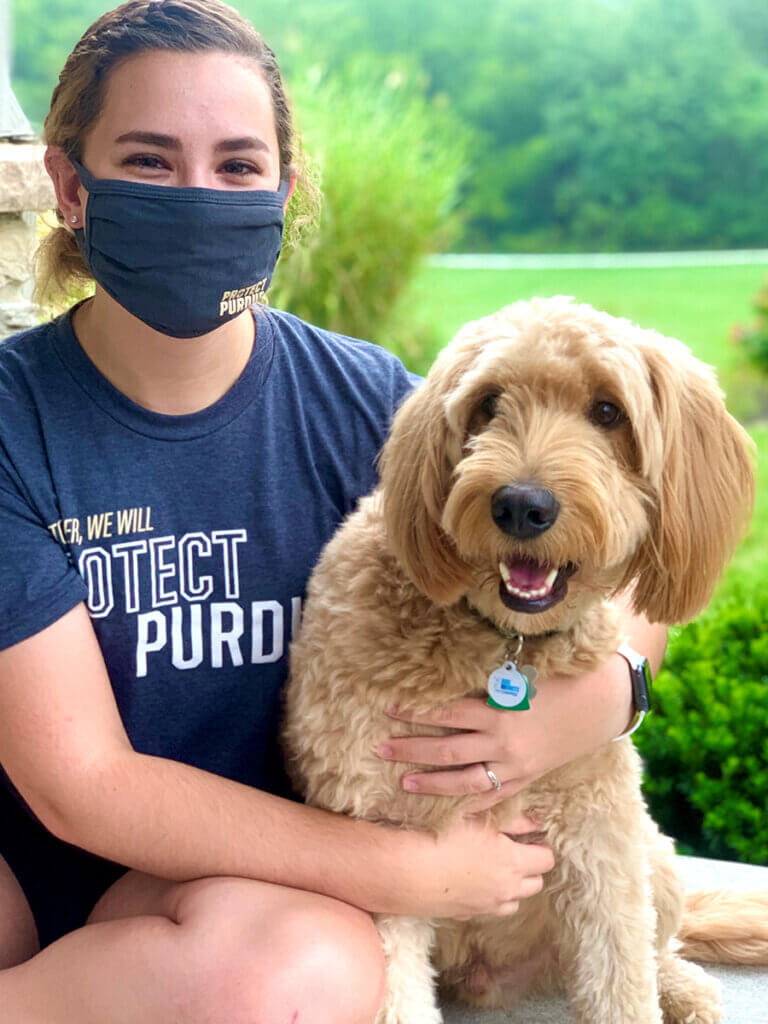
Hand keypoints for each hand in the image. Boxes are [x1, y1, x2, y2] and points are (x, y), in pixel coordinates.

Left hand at [376, 594, 666, 809]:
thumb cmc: (560, 679)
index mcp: (499, 710)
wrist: (601, 704)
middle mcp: (502, 742)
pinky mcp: (526, 779)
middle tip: (379, 747)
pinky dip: (470, 804)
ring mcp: (514, 766)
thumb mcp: (521, 673)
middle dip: (410, 749)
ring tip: (402, 781)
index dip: (414, 711)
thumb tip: (449, 671)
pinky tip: (448, 810)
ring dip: (430, 782)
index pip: (445, 712)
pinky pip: (493, 797)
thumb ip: (487, 680)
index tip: (387, 707)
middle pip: (446, 750)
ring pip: (463, 780)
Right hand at [395, 811, 554, 919]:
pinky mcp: (466, 915)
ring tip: (493, 866)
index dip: (539, 846)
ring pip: (514, 901)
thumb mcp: (478, 818)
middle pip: (535, 884)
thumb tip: (536, 822)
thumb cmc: (441, 835)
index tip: (528, 836)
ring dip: (511, 886)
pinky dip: (489, 897)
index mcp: (513, 863)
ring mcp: (486, 907)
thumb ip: (513, 821)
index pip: (546, 859)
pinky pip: (489, 909)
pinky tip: (471, 879)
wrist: (403, 870)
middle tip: (512, 848)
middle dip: (529, 867)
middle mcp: (505, 890)